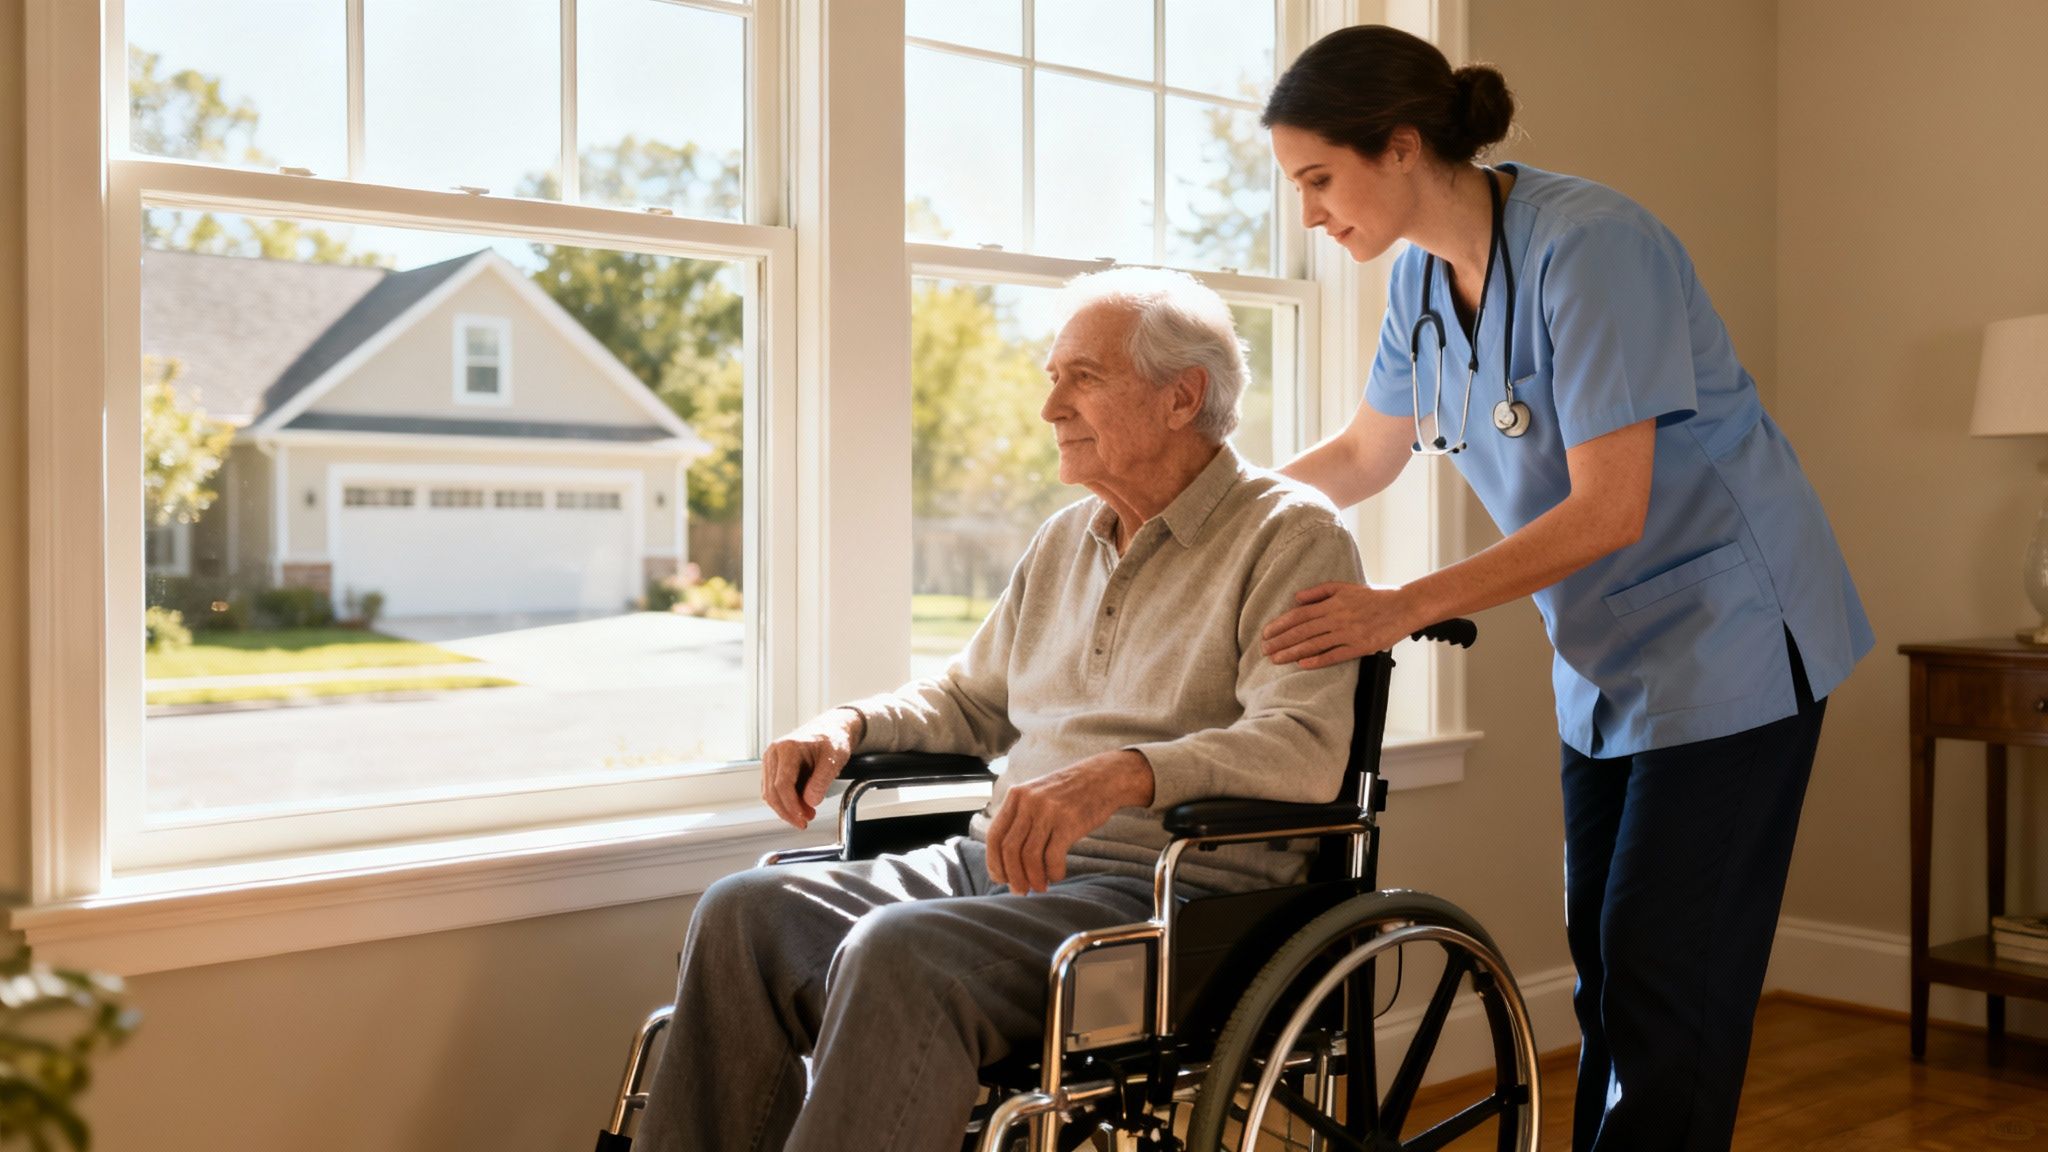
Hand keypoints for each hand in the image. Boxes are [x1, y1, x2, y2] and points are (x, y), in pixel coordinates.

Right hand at [760, 707, 863, 829]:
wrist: (830, 729)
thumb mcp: (834, 759)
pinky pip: (773, 790)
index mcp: (787, 748)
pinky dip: (785, 801)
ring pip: (769, 793)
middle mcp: (774, 753)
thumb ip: (822, 780)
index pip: (782, 784)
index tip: (803, 818)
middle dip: (788, 811)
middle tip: (805, 822)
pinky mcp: (772, 768)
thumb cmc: (832, 739)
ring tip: (807, 813)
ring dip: (786, 809)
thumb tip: (809, 802)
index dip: (791, 805)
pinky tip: (800, 806)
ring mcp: (771, 760)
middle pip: (772, 792)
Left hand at [985, 750, 1153, 893]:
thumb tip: (1007, 862)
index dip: (994, 862)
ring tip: (1040, 887)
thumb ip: (1021, 820)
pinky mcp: (1068, 822)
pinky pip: (1052, 857)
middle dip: (1012, 876)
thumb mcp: (1037, 795)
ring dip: (1033, 878)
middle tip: (1020, 891)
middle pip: (1009, 849)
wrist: (1104, 777)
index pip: (994, 836)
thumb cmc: (1069, 793)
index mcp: (1016, 796)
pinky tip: (1057, 876)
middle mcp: (1028, 802)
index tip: (1001, 878)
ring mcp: (1048, 811)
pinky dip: (1053, 872)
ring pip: (1029, 856)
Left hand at [1262, 582, 1418, 668]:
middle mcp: (1337, 618)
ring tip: (1276, 659)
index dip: (1281, 624)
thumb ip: (1320, 592)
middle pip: (1302, 631)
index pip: (1300, 615)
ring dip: (1292, 652)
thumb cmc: (1374, 596)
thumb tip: (1296, 598)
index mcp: (1332, 603)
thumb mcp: (1345, 587)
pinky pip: (1334, 655)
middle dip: (1281, 641)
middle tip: (1264, 650)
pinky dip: (1318, 660)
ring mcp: (1348, 633)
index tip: (1266, 633)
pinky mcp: (1360, 647)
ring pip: (1314, 644)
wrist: (1404, 607)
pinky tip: (1302, 664)